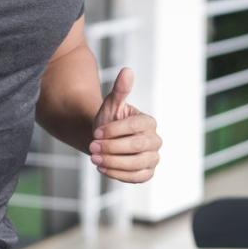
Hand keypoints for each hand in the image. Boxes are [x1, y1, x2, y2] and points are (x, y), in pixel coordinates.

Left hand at [90, 67, 160, 183]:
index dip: (114, 130)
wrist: (104, 141)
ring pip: (137, 164)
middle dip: (112, 147)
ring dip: (113, 162)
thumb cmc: (109, 121)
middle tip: (92, 146)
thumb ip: (120, 90)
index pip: (135, 126)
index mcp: (149, 122)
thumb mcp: (111, 105)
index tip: (96, 132)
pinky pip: (137, 177)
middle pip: (137, 146)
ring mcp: (153, 158)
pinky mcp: (147, 173)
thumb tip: (127, 71)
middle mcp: (155, 140)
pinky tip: (102, 168)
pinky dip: (119, 174)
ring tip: (94, 159)